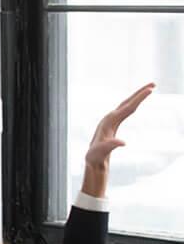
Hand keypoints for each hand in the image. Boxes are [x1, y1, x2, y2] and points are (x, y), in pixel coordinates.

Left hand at [81, 83, 154, 197]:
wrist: (91, 159)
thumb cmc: (96, 156)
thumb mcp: (102, 152)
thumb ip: (110, 146)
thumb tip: (123, 143)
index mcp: (109, 122)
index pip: (127, 107)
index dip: (139, 99)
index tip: (150, 90)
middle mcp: (109, 118)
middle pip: (127, 102)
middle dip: (140, 93)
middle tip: (153, 84)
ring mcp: (111, 120)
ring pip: (126, 105)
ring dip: (137, 97)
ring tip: (150, 89)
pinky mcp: (113, 123)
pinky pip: (125, 110)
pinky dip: (133, 104)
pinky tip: (137, 102)